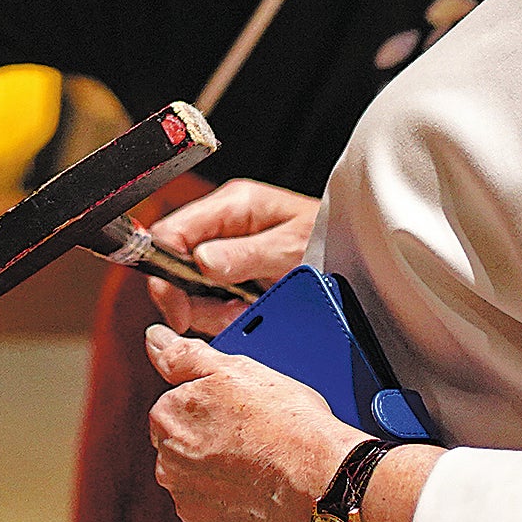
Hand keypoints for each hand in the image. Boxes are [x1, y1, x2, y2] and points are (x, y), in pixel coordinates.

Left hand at [146, 324, 359, 521]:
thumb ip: (184, 356)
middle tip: (258, 444)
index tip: (238, 415)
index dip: (210, 411)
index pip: (174, 411)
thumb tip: (154, 340)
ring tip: (269, 475)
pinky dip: (242, 519)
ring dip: (227, 485)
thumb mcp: (237, 369)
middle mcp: (170, 468)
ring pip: (204, 492)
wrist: (326, 489)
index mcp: (168, 420)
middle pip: (185, 453)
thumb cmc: (288, 426)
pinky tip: (269, 504)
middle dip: (214, 449)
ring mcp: (192, 511)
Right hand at [147, 179, 318, 334]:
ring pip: (190, 285)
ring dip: (210, 309)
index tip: (178, 307)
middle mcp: (224, 223)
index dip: (164, 270)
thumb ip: (246, 254)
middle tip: (219, 317)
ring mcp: (227, 247)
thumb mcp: (291, 247)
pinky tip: (244, 312)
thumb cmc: (332, 236)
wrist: (357, 252)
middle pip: (174, 261)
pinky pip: (210, 296)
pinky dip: (222, 312)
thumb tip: (201, 261)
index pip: (172, 231)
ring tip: (241, 313)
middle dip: (191, 297)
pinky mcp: (234, 270)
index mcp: (233, 204)